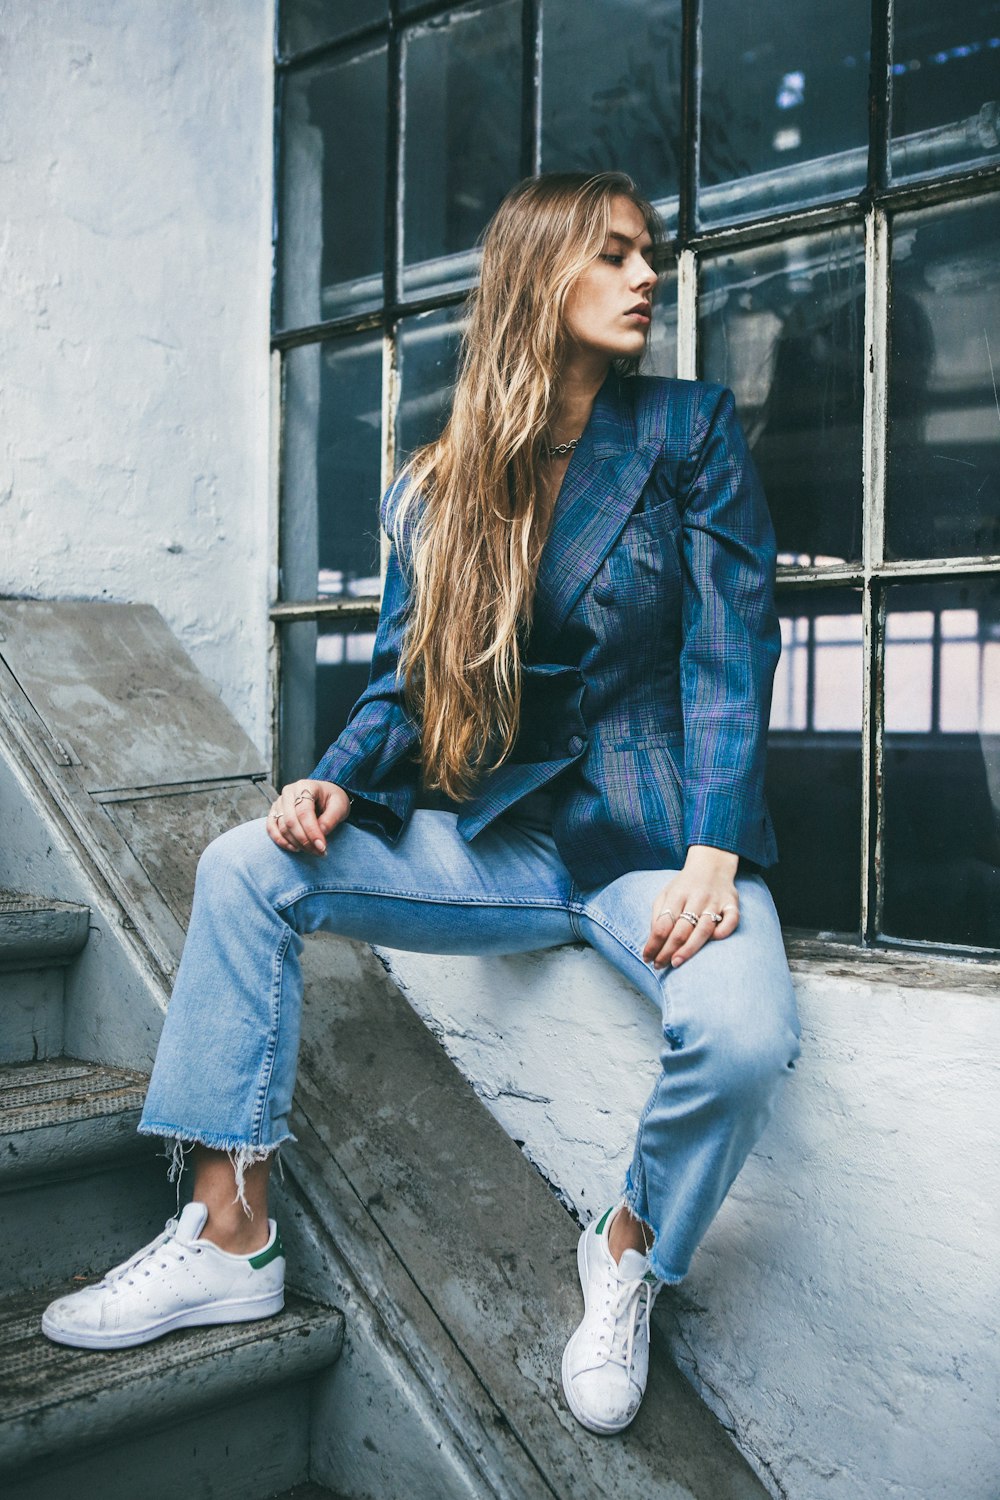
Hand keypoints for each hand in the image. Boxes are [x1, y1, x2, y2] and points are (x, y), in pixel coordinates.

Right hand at [266, 779, 351, 854]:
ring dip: (296, 843)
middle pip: (291, 821)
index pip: (304, 812)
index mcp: (305, 786)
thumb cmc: (333, 800)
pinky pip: (271, 828)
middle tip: (318, 852)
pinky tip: (295, 848)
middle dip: (304, 840)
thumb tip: (320, 834)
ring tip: (312, 851)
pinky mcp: (275, 812)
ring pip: (282, 827)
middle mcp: (288, 792)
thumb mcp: (340, 806)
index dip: (312, 831)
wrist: (325, 796)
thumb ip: (331, 819)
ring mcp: (279, 802)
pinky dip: (281, 841)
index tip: (322, 846)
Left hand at [642, 845, 739, 969]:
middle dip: (667, 951)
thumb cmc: (685, 885)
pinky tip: (713, 941)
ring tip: (676, 962)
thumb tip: (653, 942)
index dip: (653, 944)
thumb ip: (658, 915)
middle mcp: (696, 897)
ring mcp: (715, 901)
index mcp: (677, 894)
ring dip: (689, 949)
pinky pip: (731, 921)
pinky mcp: (732, 903)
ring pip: (703, 929)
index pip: (662, 924)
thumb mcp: (666, 893)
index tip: (647, 958)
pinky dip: (723, 932)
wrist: (712, 863)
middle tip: (660, 966)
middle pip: (681, 930)